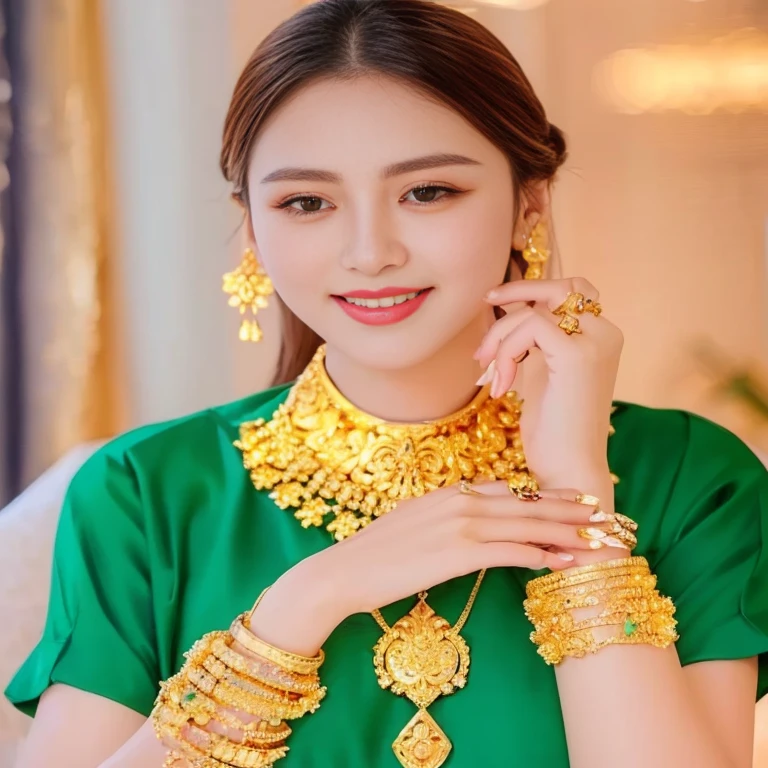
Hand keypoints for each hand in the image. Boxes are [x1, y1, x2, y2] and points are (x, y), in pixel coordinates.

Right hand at [300, 480, 621, 617]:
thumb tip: (474, 522)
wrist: (343, 571)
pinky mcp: (457, 553)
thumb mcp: (414, 524)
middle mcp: (459, 502)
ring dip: (566, 531)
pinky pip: (510, 551)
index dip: (546, 496)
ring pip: (526, 524)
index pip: (510, 490)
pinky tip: (563, 560)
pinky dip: (541, 554)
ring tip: (597, 536)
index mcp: (449, 493)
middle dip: (569, 510)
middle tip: (603, 513)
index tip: (573, 500)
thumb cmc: (376, 554)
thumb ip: (446, 517)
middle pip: (527, 503)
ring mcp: (459, 525)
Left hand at [476, 277, 622, 504]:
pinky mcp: (577, 355)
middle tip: (487, 307)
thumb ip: (534, 339)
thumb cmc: (553, 429)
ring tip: (489, 372)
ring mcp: (596, 342)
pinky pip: (530, 327)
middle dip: (516, 293)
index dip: (531, 290)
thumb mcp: (541, 370)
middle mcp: (606, 333)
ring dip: (501, 337)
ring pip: (536, 311)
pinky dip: (507, 351)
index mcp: (602, 336)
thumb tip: (507, 307)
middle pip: (560, 287)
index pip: (571, 290)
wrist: (568, 471)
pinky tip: (502, 385)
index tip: (495, 302)